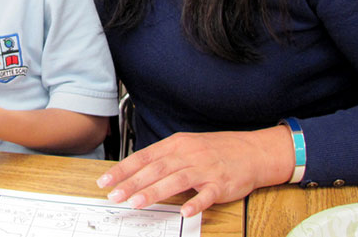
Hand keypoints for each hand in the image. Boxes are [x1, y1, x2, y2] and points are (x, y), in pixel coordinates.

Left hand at [95, 127, 294, 216]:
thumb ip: (163, 158)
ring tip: (136, 204)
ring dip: (154, 192)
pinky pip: (206, 194)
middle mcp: (187, 154)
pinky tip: (185, 211)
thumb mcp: (185, 146)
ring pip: (175, 180)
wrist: (251, 151)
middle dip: (132, 183)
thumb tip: (136, 171)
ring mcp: (204, 169)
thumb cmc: (214, 150)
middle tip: (114, 195)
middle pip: (155, 169)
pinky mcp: (221, 183)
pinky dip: (196, 202)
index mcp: (175, 144)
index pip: (143, 157)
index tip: (105, 181)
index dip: (123, 170)